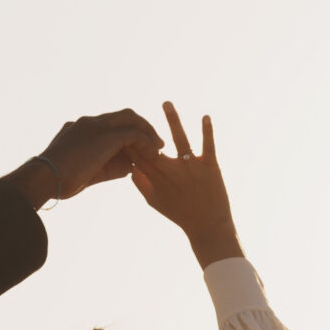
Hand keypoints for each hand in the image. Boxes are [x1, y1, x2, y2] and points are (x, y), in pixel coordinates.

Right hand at [11, 109, 162, 209]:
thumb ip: (110, 167)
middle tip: (155, 142)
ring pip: (131, 120)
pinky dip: (146, 142)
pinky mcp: (105, 136)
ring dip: (147, 133)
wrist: (44, 178)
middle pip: (123, 116)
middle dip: (141, 128)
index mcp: (80, 128)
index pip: (110, 124)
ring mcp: (97, 126)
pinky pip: (134, 134)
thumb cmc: (58, 182)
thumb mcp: (87, 173)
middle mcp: (89, 123)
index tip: (139, 147)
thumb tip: (130, 167)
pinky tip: (155, 154)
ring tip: (159, 149)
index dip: (126, 134)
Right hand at [130, 103, 241, 266]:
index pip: (138, 156)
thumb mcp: (155, 202)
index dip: (129, 142)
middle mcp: (172, 172)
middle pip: (154, 146)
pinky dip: (207, 131)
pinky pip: (208, 145)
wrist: (208, 227)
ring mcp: (191, 168)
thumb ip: (141, 184)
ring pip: (180, 140)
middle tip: (134, 113)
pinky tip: (205, 116)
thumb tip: (130, 165)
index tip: (120, 128)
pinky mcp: (210, 167)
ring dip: (173, 120)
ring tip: (166, 102)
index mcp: (157, 179)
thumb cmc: (180, 213)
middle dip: (143, 130)